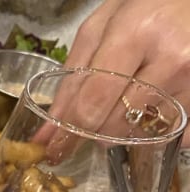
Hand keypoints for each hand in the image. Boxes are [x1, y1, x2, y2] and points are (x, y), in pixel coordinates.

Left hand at [67, 0, 189, 143]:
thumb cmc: (150, 5)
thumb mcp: (103, 26)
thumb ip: (72, 78)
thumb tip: (47, 134)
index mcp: (137, 32)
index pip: (93, 102)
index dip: (69, 131)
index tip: (55, 148)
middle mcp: (171, 59)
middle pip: (115, 126)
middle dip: (96, 128)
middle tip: (98, 110)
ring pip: (142, 136)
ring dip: (126, 129)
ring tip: (130, 98)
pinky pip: (173, 136)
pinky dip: (156, 131)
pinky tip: (155, 106)